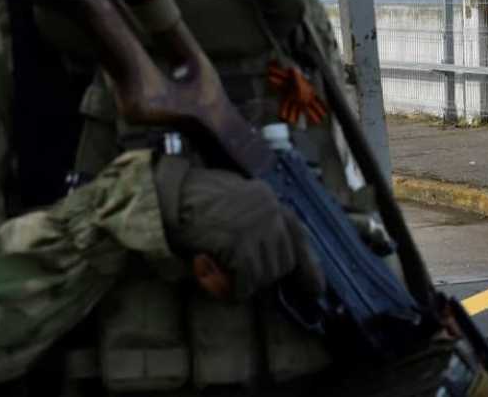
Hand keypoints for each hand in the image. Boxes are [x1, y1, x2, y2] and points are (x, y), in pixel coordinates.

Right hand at [154, 155, 324, 300]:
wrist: (171, 196)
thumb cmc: (196, 201)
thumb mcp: (237, 204)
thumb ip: (259, 226)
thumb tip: (277, 264)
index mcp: (270, 200)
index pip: (300, 237)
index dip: (309, 267)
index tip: (316, 289)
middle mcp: (270, 212)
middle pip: (282, 263)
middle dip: (263, 275)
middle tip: (236, 272)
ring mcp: (258, 228)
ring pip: (265, 277)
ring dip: (245, 283)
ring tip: (221, 271)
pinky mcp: (242, 246)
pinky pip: (245, 285)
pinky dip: (231, 290)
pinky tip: (216, 278)